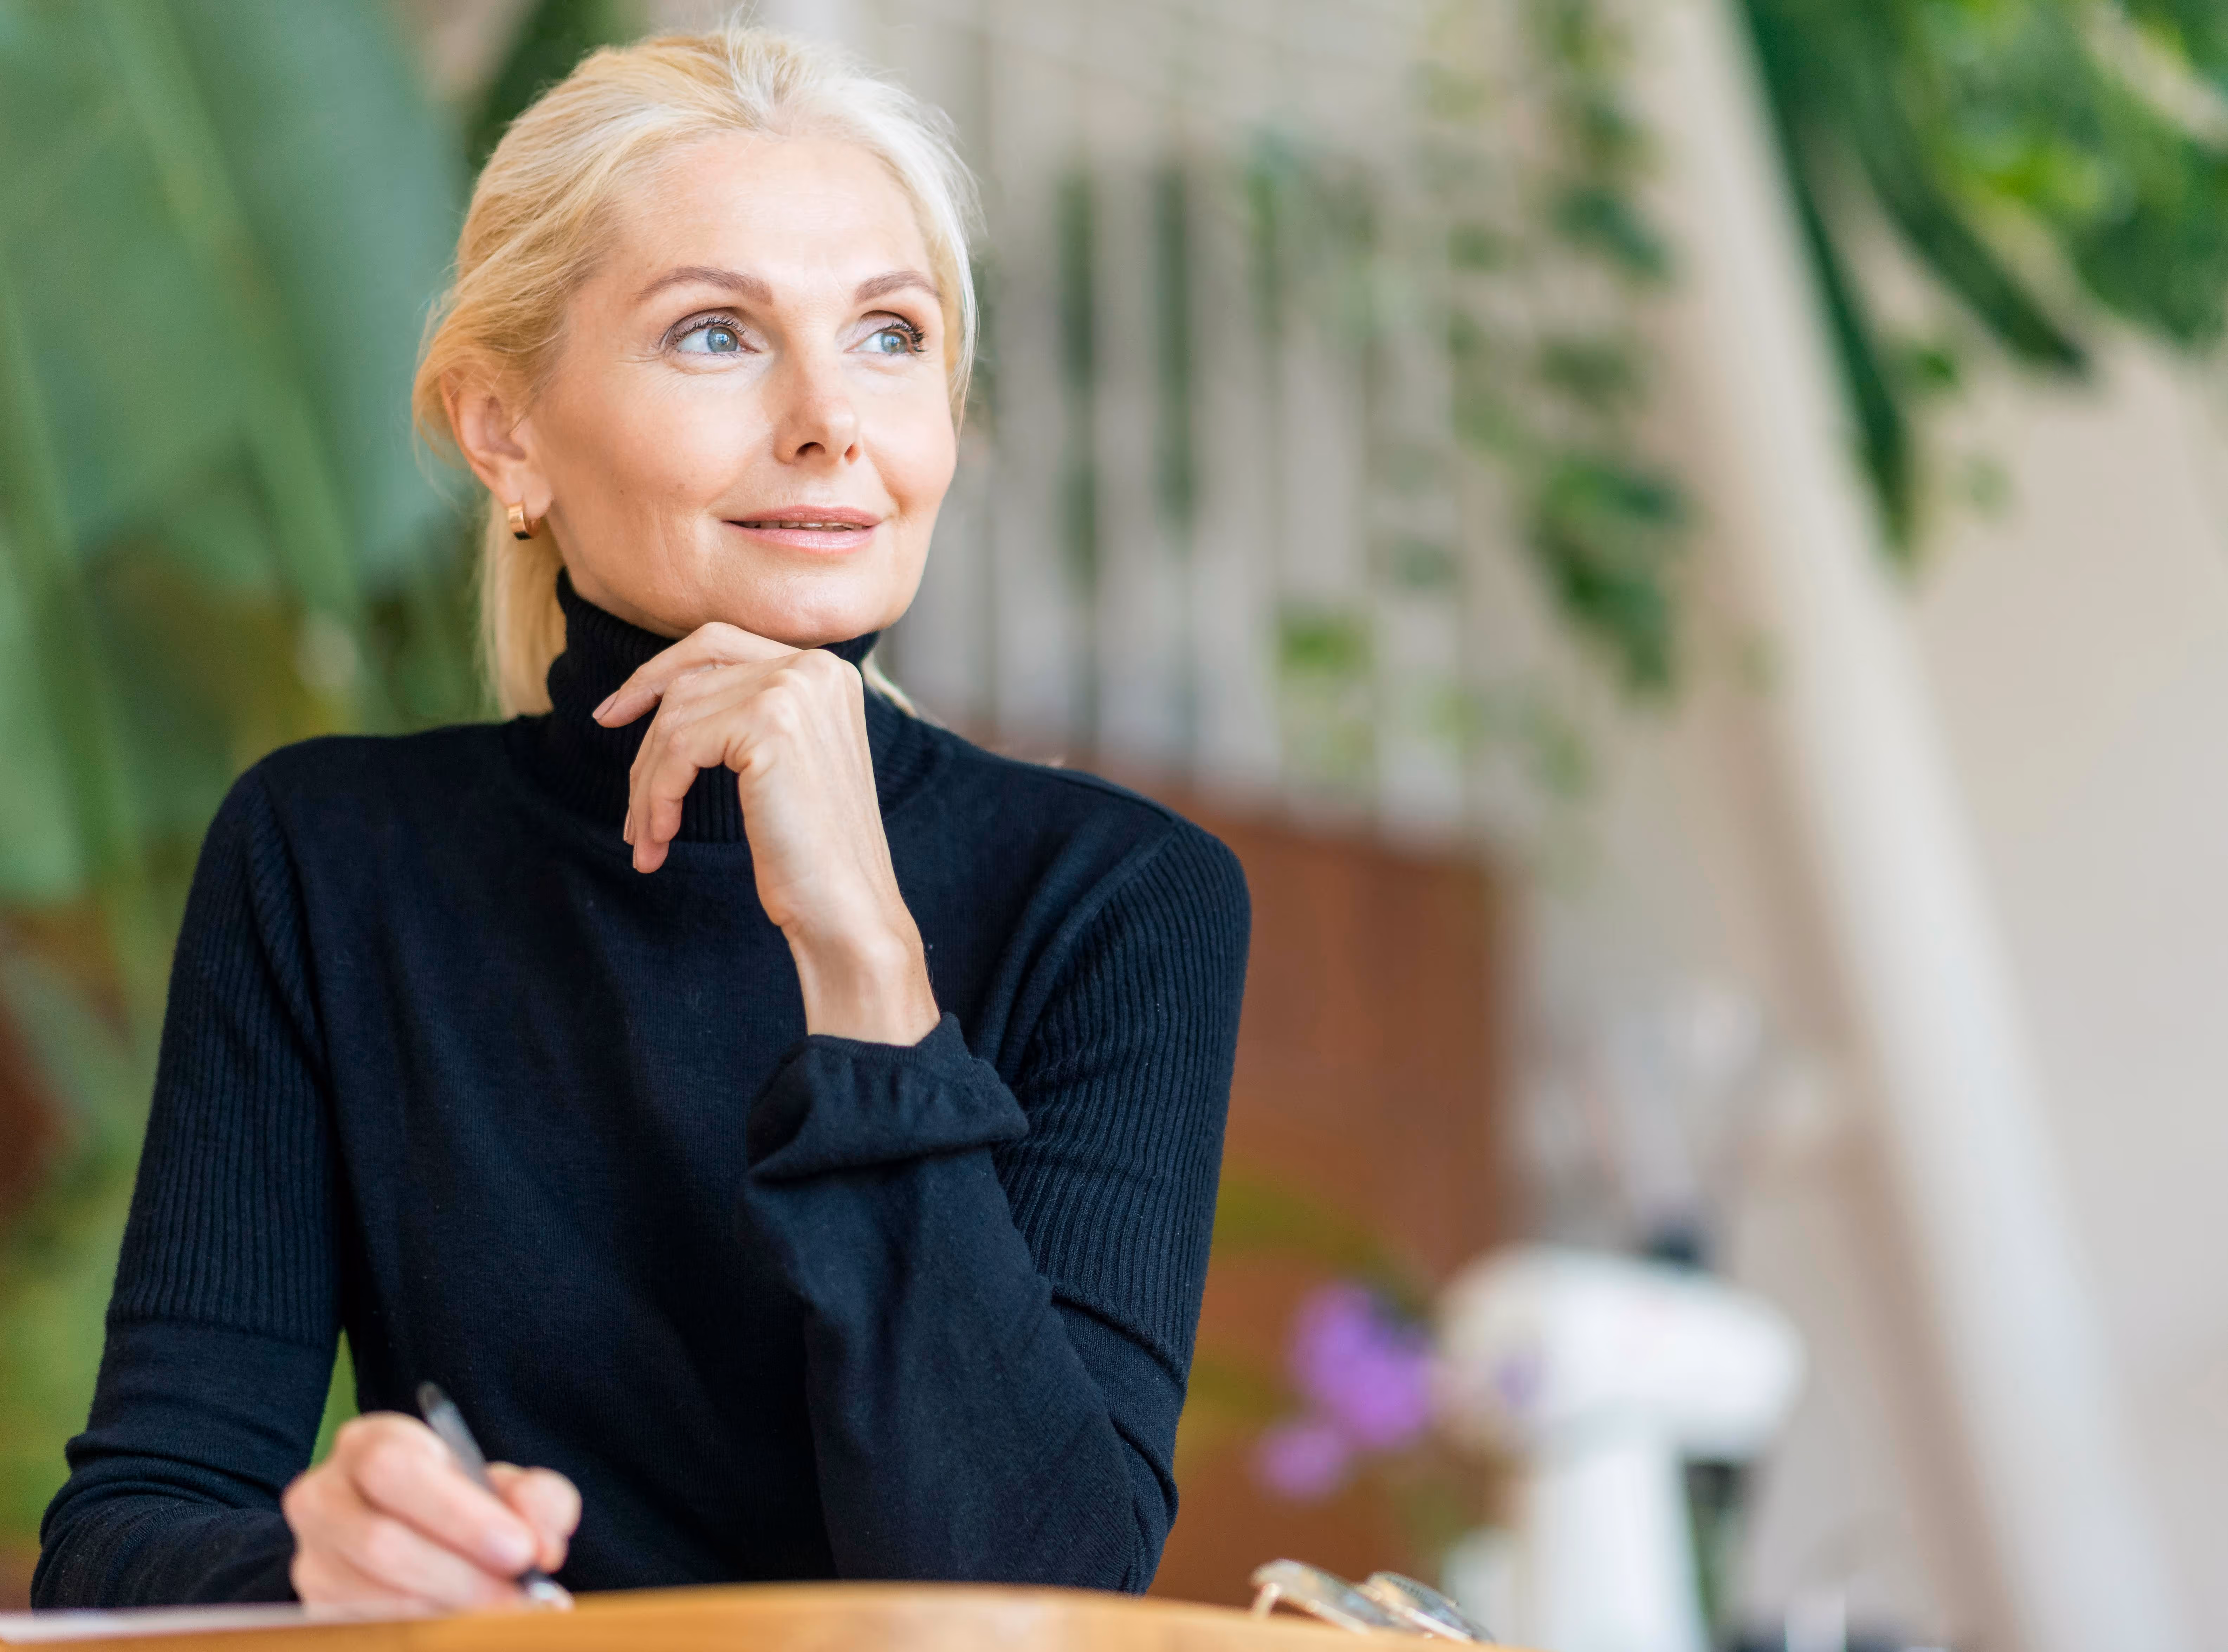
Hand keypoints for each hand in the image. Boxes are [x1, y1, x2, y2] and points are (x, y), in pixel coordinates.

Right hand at [282, 1413, 578, 1610]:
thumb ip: (537, 1499)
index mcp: (368, 1445)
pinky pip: (369, 1630)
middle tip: (524, 1598)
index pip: (394, 1468)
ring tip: (508, 1618)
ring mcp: (313, 1561)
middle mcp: (323, 1499)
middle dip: (461, 1576)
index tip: (521, 1550)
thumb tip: (541, 1544)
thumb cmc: (465, 1503)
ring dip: (449, 1615)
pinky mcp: (316, 1611)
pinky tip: (469, 1631)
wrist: (419, 1537)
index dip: (459, 1514)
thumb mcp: (507, 1486)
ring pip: (373, 1599)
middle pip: (379, 1542)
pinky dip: (428, 1635)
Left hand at [594, 623, 938, 1043]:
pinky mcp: (768, 722)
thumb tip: (660, 695)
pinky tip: (661, 839)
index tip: (612, 714)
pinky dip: (658, 796)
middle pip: (689, 682)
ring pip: (676, 719)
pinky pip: (679, 749)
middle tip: (629, 811)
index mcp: (826, 670)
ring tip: (646, 839)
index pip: (718, 643)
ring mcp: (794, 688)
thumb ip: (745, 715)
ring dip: (647, 785)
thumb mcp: (784, 764)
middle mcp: (815, 665)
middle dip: (646, 746)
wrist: (848, 907)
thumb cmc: (814, 852)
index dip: (656, 673)